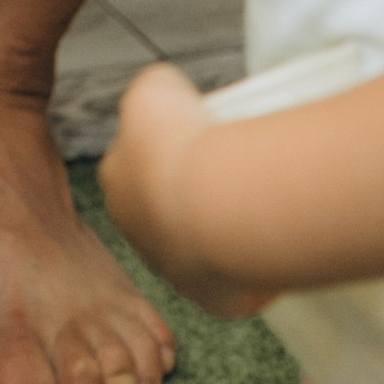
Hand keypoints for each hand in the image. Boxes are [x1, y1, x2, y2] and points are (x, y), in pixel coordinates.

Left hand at [100, 63, 269, 318]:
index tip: (199, 137)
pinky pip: (234, 275)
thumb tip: (169, 99)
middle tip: (229, 167)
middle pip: (167, 208)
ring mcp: (175, 270)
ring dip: (221, 225)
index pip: (135, 164)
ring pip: (200, 244)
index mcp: (117, 180)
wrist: (219, 200)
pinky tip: (265, 233)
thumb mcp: (157, 87)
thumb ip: (156, 92)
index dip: (166, 148)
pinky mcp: (214, 297)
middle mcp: (138, 231)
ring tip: (253, 197)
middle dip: (192, 191)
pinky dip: (250, 257)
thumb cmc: (186, 140)